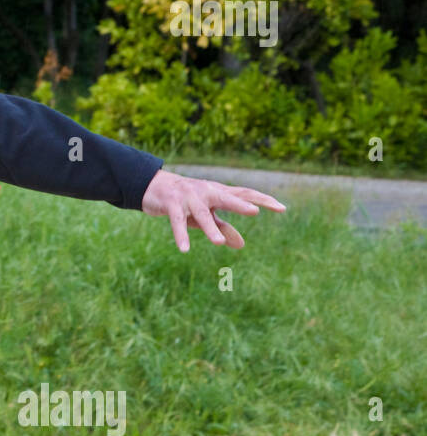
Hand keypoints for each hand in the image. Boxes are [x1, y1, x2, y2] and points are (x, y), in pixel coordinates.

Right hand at [141, 168, 284, 251]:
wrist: (153, 186)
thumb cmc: (186, 201)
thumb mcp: (206, 214)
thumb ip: (223, 227)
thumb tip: (241, 245)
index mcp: (219, 192)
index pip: (245, 194)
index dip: (263, 200)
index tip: (282, 209)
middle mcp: (207, 192)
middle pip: (226, 197)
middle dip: (239, 204)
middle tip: (255, 211)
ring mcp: (189, 197)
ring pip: (201, 213)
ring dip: (209, 227)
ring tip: (218, 243)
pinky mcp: (172, 204)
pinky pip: (177, 221)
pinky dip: (181, 235)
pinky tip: (185, 249)